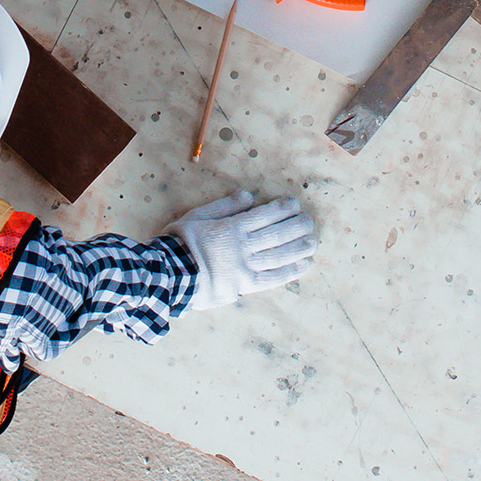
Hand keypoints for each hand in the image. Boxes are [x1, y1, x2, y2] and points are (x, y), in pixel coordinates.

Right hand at [172, 189, 317, 308]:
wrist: (168, 275)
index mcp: (231, 228)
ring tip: (312, 242)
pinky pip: (272, 278)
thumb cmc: (179, 243)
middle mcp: (242, 246)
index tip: (294, 205)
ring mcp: (244, 267)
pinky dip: (290, 271)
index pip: (263, 215)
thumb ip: (224, 206)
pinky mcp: (243, 285)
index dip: (281, 210)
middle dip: (295, 227)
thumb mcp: (197, 216)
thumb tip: (248, 195)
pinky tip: (303, 266)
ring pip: (278, 255)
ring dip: (297, 248)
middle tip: (308, 222)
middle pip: (275, 234)